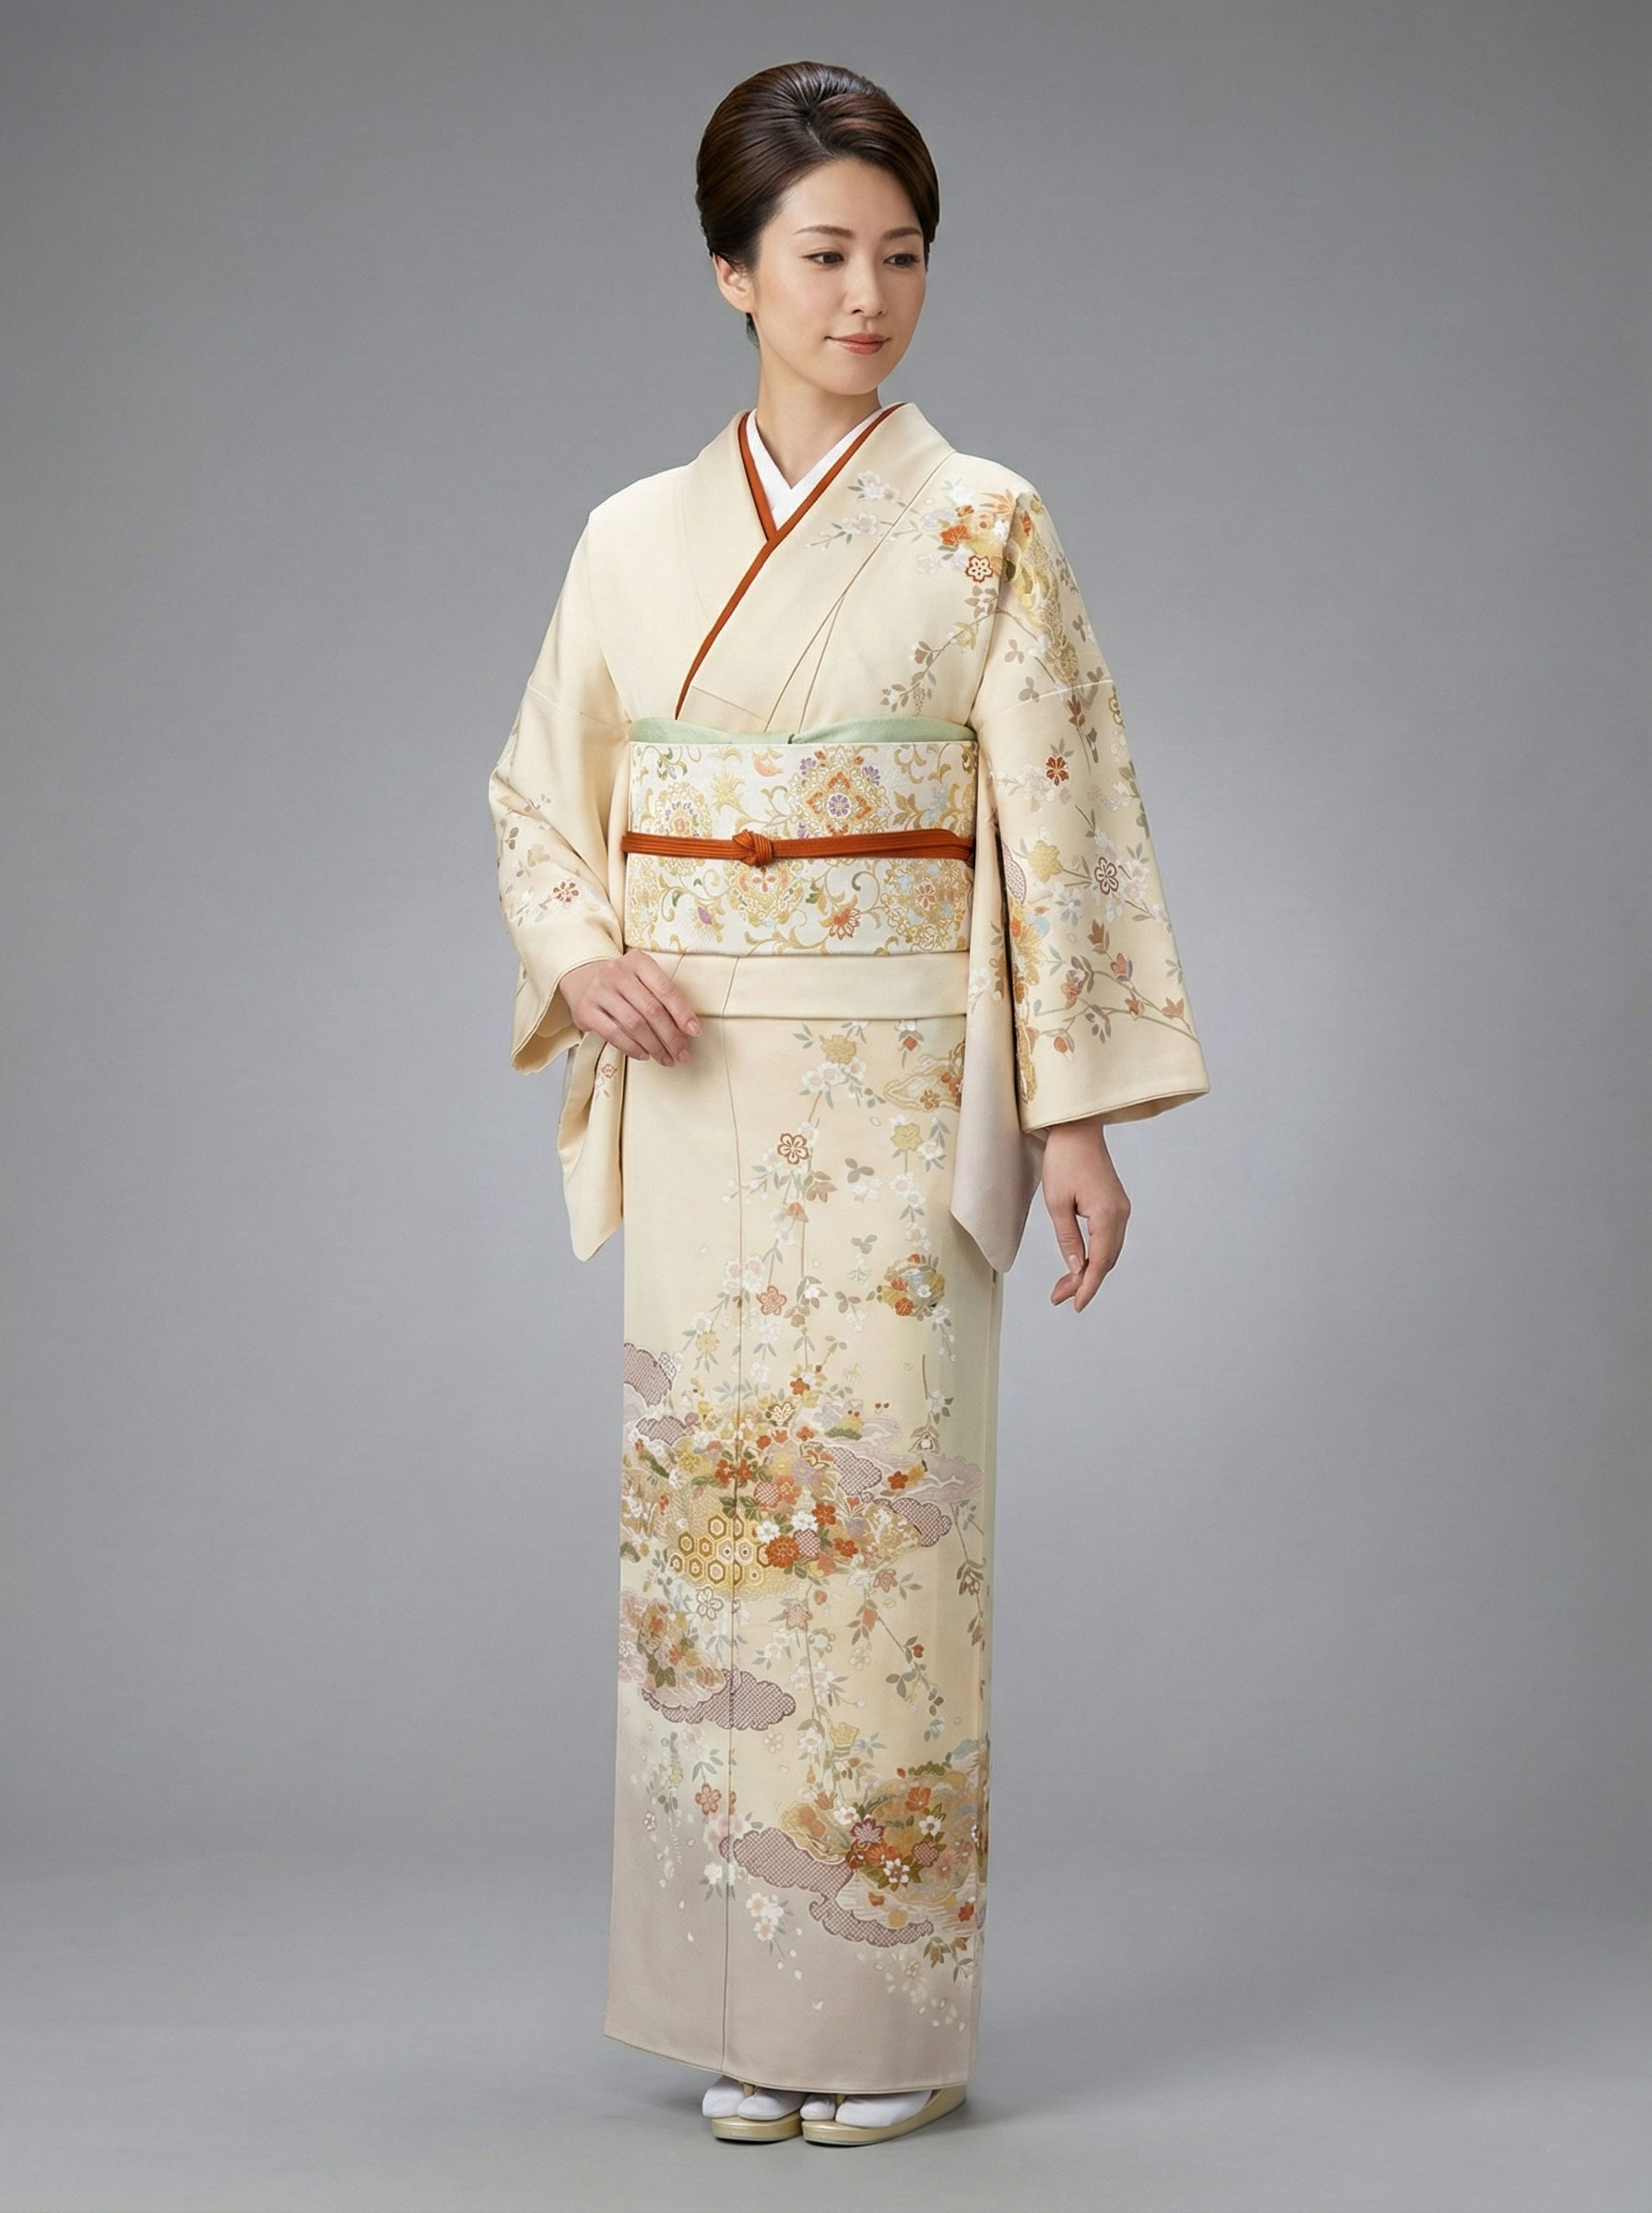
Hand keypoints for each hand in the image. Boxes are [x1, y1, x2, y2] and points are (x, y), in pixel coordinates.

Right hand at [559, 951, 699, 1065]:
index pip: (666, 989)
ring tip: (665, 1059)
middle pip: (652, 1010)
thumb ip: (662, 998)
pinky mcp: (586, 1010)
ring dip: (654, 1046)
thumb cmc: (622, 983)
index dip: (683, 1013)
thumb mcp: (643, 978)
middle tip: (682, 1054)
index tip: (695, 1031)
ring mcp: (599, 990)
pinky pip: (614, 1034)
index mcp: (638, 961)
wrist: (582, 978)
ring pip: (634, 1024)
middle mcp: (617, 972)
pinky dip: (632, 1048)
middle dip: (671, 1037)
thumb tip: (686, 1029)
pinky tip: (644, 1054)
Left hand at [1040, 1115, 1129, 1312]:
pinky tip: (1079, 1263)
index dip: (1087, 1286)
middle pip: (1106, 1260)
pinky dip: (1095, 1255)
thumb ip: (1067, 1238)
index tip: (1075, 1305)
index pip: (1099, 1262)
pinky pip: (1108, 1239)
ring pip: (1108, 1252)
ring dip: (1089, 1270)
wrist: (1077, 1129)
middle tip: (1060, 1298)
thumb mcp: (1057, 1202)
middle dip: (1084, 1282)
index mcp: (1107, 1214)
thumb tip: (1076, 1267)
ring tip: (1064, 1287)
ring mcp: (1121, 1209)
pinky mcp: (1116, 1205)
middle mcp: (1120, 1214)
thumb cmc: (1063, 1160)